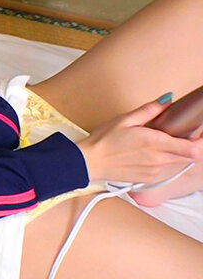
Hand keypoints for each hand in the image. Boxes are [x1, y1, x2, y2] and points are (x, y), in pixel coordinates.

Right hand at [76, 97, 202, 183]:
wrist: (88, 162)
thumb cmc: (103, 141)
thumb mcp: (125, 119)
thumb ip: (150, 110)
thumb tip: (167, 99)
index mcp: (155, 143)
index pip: (193, 149)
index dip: (202, 143)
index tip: (200, 134)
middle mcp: (158, 160)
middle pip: (188, 156)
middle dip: (188, 145)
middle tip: (178, 134)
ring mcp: (154, 171)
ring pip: (175, 162)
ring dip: (173, 153)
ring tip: (154, 143)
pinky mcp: (147, 178)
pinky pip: (162, 169)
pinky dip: (160, 160)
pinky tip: (144, 154)